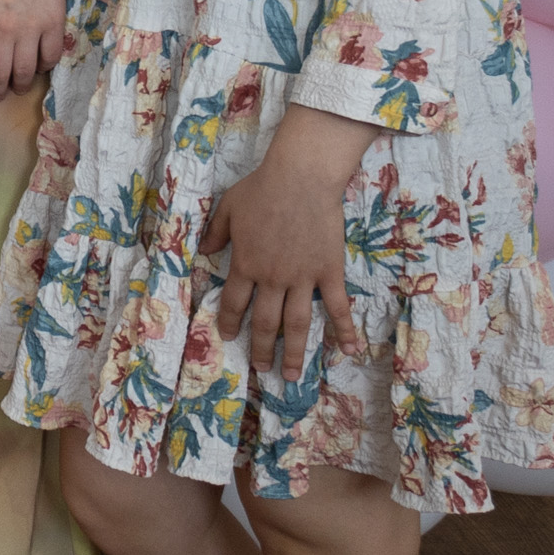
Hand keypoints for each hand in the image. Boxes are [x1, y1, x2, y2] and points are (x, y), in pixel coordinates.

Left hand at [201, 128, 367, 386]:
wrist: (301, 177)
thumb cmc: (262, 189)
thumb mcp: (228, 207)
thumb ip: (216, 233)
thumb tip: (204, 251)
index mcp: (246, 264)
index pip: (233, 303)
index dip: (228, 322)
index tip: (228, 338)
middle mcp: (273, 278)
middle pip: (265, 323)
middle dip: (261, 349)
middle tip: (260, 369)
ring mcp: (303, 278)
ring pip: (297, 324)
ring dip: (294, 353)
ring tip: (292, 376)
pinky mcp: (329, 272)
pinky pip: (337, 307)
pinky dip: (343, 330)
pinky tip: (349, 351)